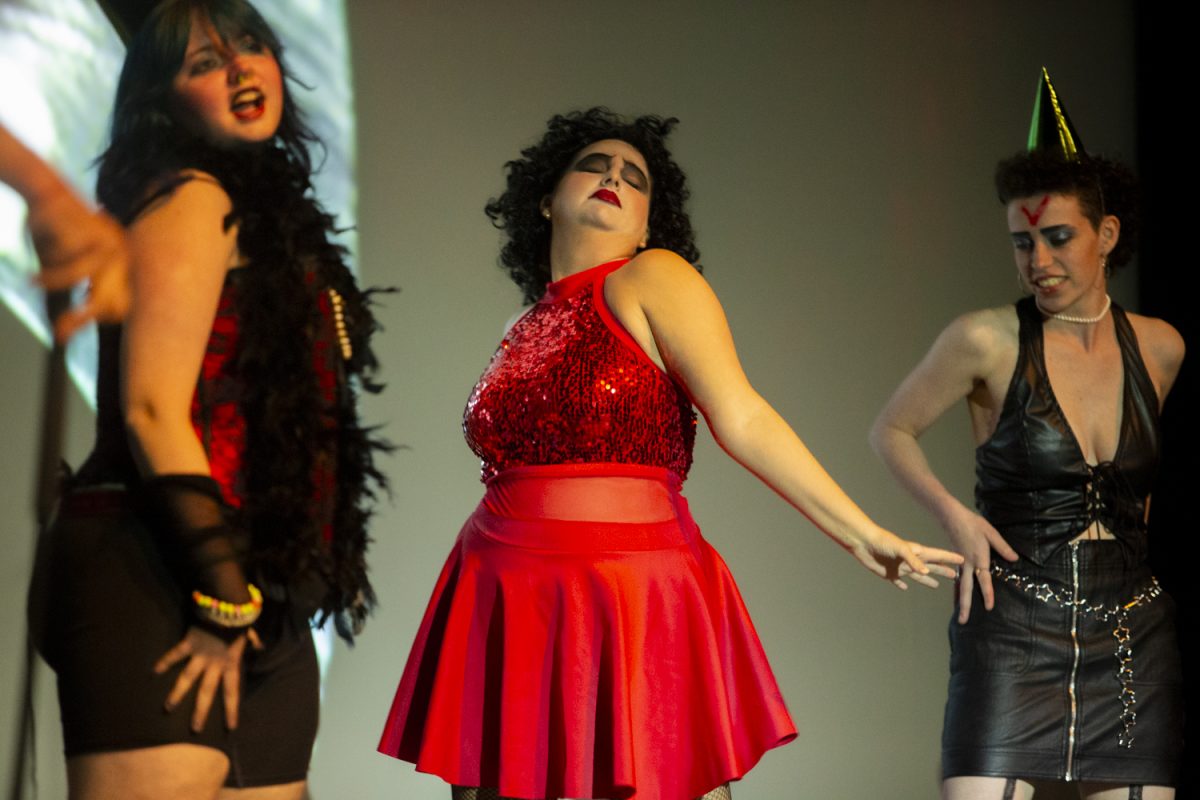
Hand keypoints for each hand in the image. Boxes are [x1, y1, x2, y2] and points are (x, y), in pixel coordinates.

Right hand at [27, 184, 129, 340]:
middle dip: (83, 317)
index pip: (122, 307)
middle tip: (59, 329)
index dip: (97, 321)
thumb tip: (61, 339)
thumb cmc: (54, 234)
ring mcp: (110, 243)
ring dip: (52, 282)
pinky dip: (47, 271)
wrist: (45, 192)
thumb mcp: (62, 271)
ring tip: (34, 281)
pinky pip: (66, 264)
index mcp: (120, 266)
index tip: (69, 329)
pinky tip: (35, 267)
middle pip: (113, 302)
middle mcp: (122, 255)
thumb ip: (67, 302)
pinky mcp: (91, 233)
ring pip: (83, 281)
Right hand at [155, 625, 262, 731]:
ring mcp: (201, 655)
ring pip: (188, 678)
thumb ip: (254, 642)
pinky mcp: (189, 643)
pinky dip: (165, 661)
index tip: (230, 727)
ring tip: (168, 707)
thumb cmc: (241, 619)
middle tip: (195, 729)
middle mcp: (215, 663)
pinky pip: (175, 654)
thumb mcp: (250, 633)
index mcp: (231, 663)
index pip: (232, 692)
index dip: (231, 710)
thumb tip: (261, 647)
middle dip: (201, 711)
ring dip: (178, 693)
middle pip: (207, 692)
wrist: (228, 604)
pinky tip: (154, 671)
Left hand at [846, 525, 963, 589]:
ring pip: (918, 576)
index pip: (937, 555)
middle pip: (931, 566)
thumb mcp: (901, 549)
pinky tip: (905, 588)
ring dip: (927, 579)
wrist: (863, 543)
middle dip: (943, 570)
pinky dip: (902, 585)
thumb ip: (914, 561)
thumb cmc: (882, 541)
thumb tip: (927, 572)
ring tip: (937, 585)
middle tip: (955, 576)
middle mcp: (910, 560)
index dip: (950, 558)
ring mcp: (900, 567)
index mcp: (916, 552)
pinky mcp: (889, 574)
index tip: (963, 559)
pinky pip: (898, 581)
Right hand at [939, 502, 1018, 622]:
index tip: (989, 607)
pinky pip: (957, 578)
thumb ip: (1003, 547)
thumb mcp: (991, 533)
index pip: (983, 580)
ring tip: (960, 615)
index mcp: (978, 558)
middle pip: (966, 589)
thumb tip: (1015, 559)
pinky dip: (957, 589)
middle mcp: (967, 564)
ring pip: (960, 585)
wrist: (952, 516)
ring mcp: (960, 563)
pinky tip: (958, 595)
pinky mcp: (956, 560)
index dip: (987, 593)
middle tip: (963, 622)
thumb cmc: (973, 523)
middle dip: (964, 606)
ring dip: (960, 600)